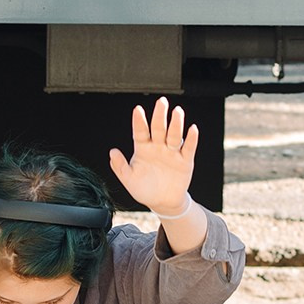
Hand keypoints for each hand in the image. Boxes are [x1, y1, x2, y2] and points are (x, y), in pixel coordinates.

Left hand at [107, 97, 196, 214]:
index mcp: (143, 148)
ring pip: (174, 135)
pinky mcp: (185, 161)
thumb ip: (120, 167)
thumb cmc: (144, 189)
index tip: (138, 110)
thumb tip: (112, 152)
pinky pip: (188, 148)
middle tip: (161, 101)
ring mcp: (172, 152)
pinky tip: (192, 129)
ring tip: (177, 112)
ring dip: (176, 123)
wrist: (162, 202)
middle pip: (159, 128)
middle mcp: (158, 146)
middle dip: (160, 115)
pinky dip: (191, 139)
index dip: (139, 121)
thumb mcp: (129, 180)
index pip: (140, 132)